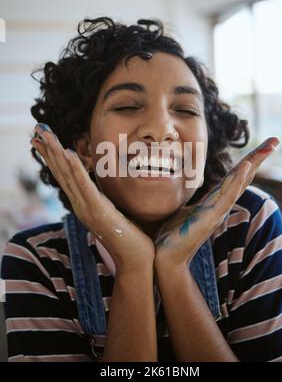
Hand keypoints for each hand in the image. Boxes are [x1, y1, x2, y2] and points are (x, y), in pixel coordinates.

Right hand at [31, 123, 154, 271]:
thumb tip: (102, 188)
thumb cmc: (128, 236)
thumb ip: (103, 199)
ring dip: (56, 154)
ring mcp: (87, 209)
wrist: (136, 259)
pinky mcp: (98, 211)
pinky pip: (84, 185)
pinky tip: (67, 153)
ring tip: (46, 136)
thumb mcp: (112, 212)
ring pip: (68, 176)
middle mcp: (80, 205)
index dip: (52, 158)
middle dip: (48, 151)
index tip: (43, 141)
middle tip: (37, 131)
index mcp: (83, 204)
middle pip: (60, 173)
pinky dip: (75, 169)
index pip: (64, 177)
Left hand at [154, 137, 279, 268]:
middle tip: (275, 140)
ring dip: (253, 162)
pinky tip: (246, 167)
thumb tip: (185, 197)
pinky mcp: (210, 217)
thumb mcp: (183, 212)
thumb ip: (190, 203)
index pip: (234, 176)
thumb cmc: (173, 235)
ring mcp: (217, 210)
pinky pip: (227, 196)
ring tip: (269, 146)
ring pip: (239, 182)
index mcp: (214, 200)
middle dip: (258, 157)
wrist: (165, 257)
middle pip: (243, 176)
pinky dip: (237, 181)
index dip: (248, 160)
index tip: (262, 146)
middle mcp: (220, 204)